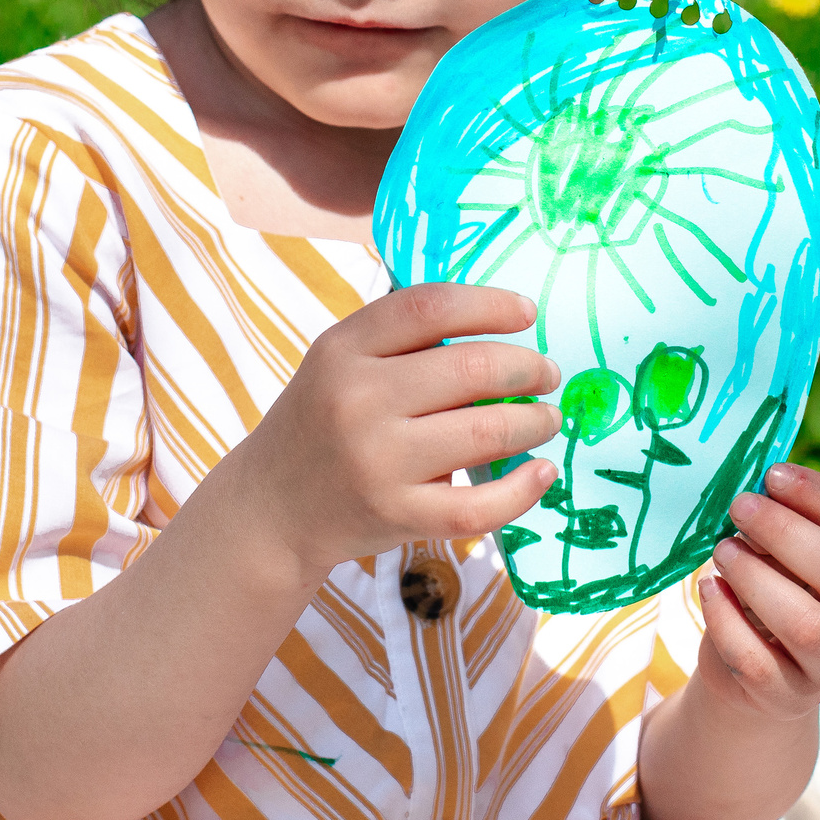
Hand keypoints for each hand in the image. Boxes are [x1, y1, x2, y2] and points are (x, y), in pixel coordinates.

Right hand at [228, 282, 559, 583]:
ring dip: (535, 421)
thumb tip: (499, 319)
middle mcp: (357, 400)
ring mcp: (376, 462)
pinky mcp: (395, 515)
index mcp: (343, 349)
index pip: (430, 307)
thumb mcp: (339, 363)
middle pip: (471, 368)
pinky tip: (543, 472)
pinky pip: (478, 504)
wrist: (271, 508)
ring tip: (547, 418)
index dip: (491, 304)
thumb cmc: (322, 423)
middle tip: (547, 373)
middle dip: (527, 367)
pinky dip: (523, 489)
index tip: (528, 313)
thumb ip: (403, 339)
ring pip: (486, 431)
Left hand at [697, 463, 819, 721]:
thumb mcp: (790, 551)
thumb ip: (786, 520)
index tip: (772, 474)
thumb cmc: (776, 588)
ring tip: (722, 550)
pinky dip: (726, 621)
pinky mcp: (791, 697)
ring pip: (806, 624)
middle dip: (785, 532)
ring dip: (756, 578)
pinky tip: (709, 589)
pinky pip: (759, 662)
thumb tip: (755, 486)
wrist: (756, 671)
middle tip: (739, 506)